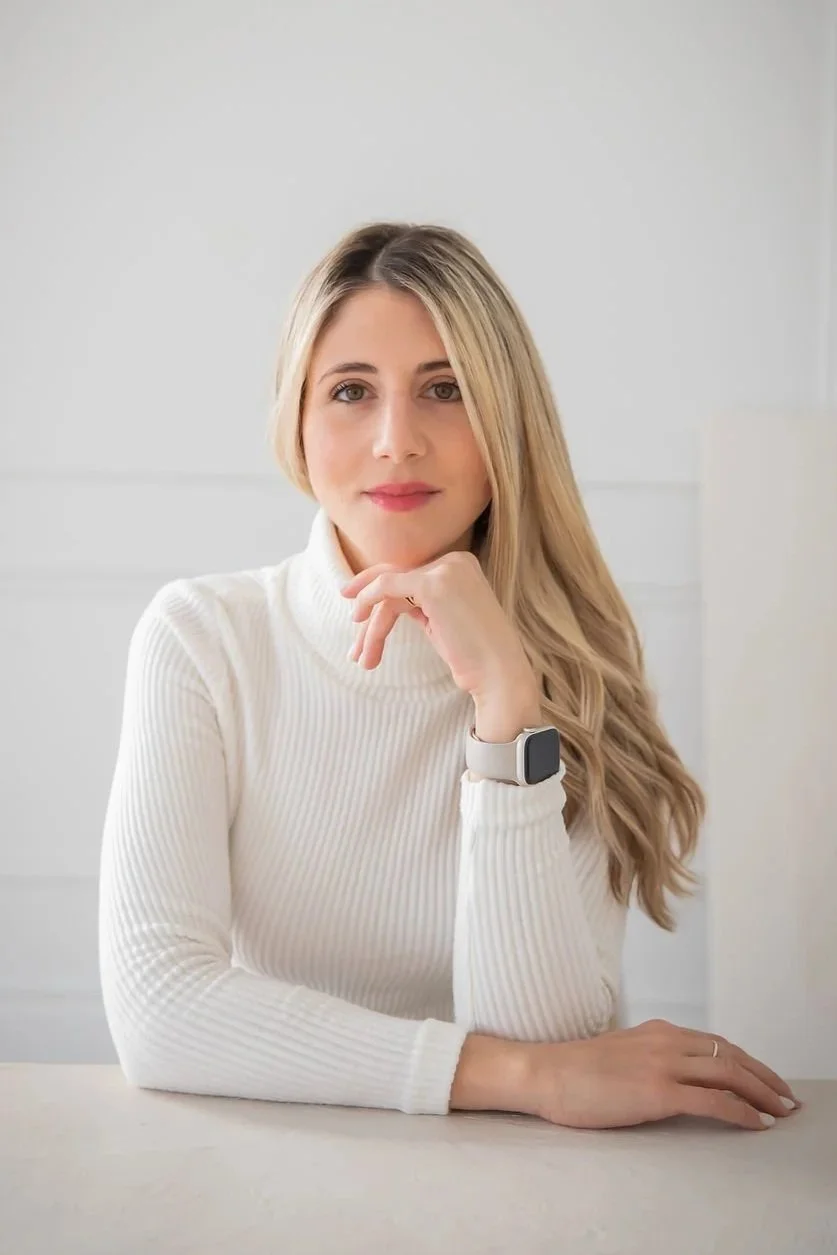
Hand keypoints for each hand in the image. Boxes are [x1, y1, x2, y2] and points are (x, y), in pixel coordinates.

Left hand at [340, 550, 535, 700]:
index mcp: (460, 566)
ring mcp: (444, 569)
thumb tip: (384, 605)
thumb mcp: (443, 620)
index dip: (381, 593)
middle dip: (367, 596)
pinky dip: (368, 601)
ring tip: (360, 657)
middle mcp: (454, 561)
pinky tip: (360, 626)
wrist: (499, 673)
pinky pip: (386, 585)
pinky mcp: (432, 584)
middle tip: (350, 619)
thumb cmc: (474, 656)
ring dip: (371, 626)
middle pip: (397, 576)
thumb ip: (421, 604)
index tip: (361, 615)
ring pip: (389, 589)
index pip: (410, 575)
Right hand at [516, 1019, 801, 1131]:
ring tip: (781, 1111)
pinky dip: (741, 1111)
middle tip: (787, 1097)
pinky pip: (713, 1100)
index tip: (766, 1079)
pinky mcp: (658, 1091)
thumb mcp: (620, 1053)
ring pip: (730, 1073)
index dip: (748, 1062)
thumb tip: (672, 1079)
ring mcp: (664, 1063)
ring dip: (762, 1093)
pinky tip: (756, 1122)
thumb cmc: (574, 1070)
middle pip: (732, 1055)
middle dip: (765, 1077)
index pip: (717, 1043)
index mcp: (658, 1030)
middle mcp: (667, 1040)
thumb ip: (650, 1058)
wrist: (544, 1072)